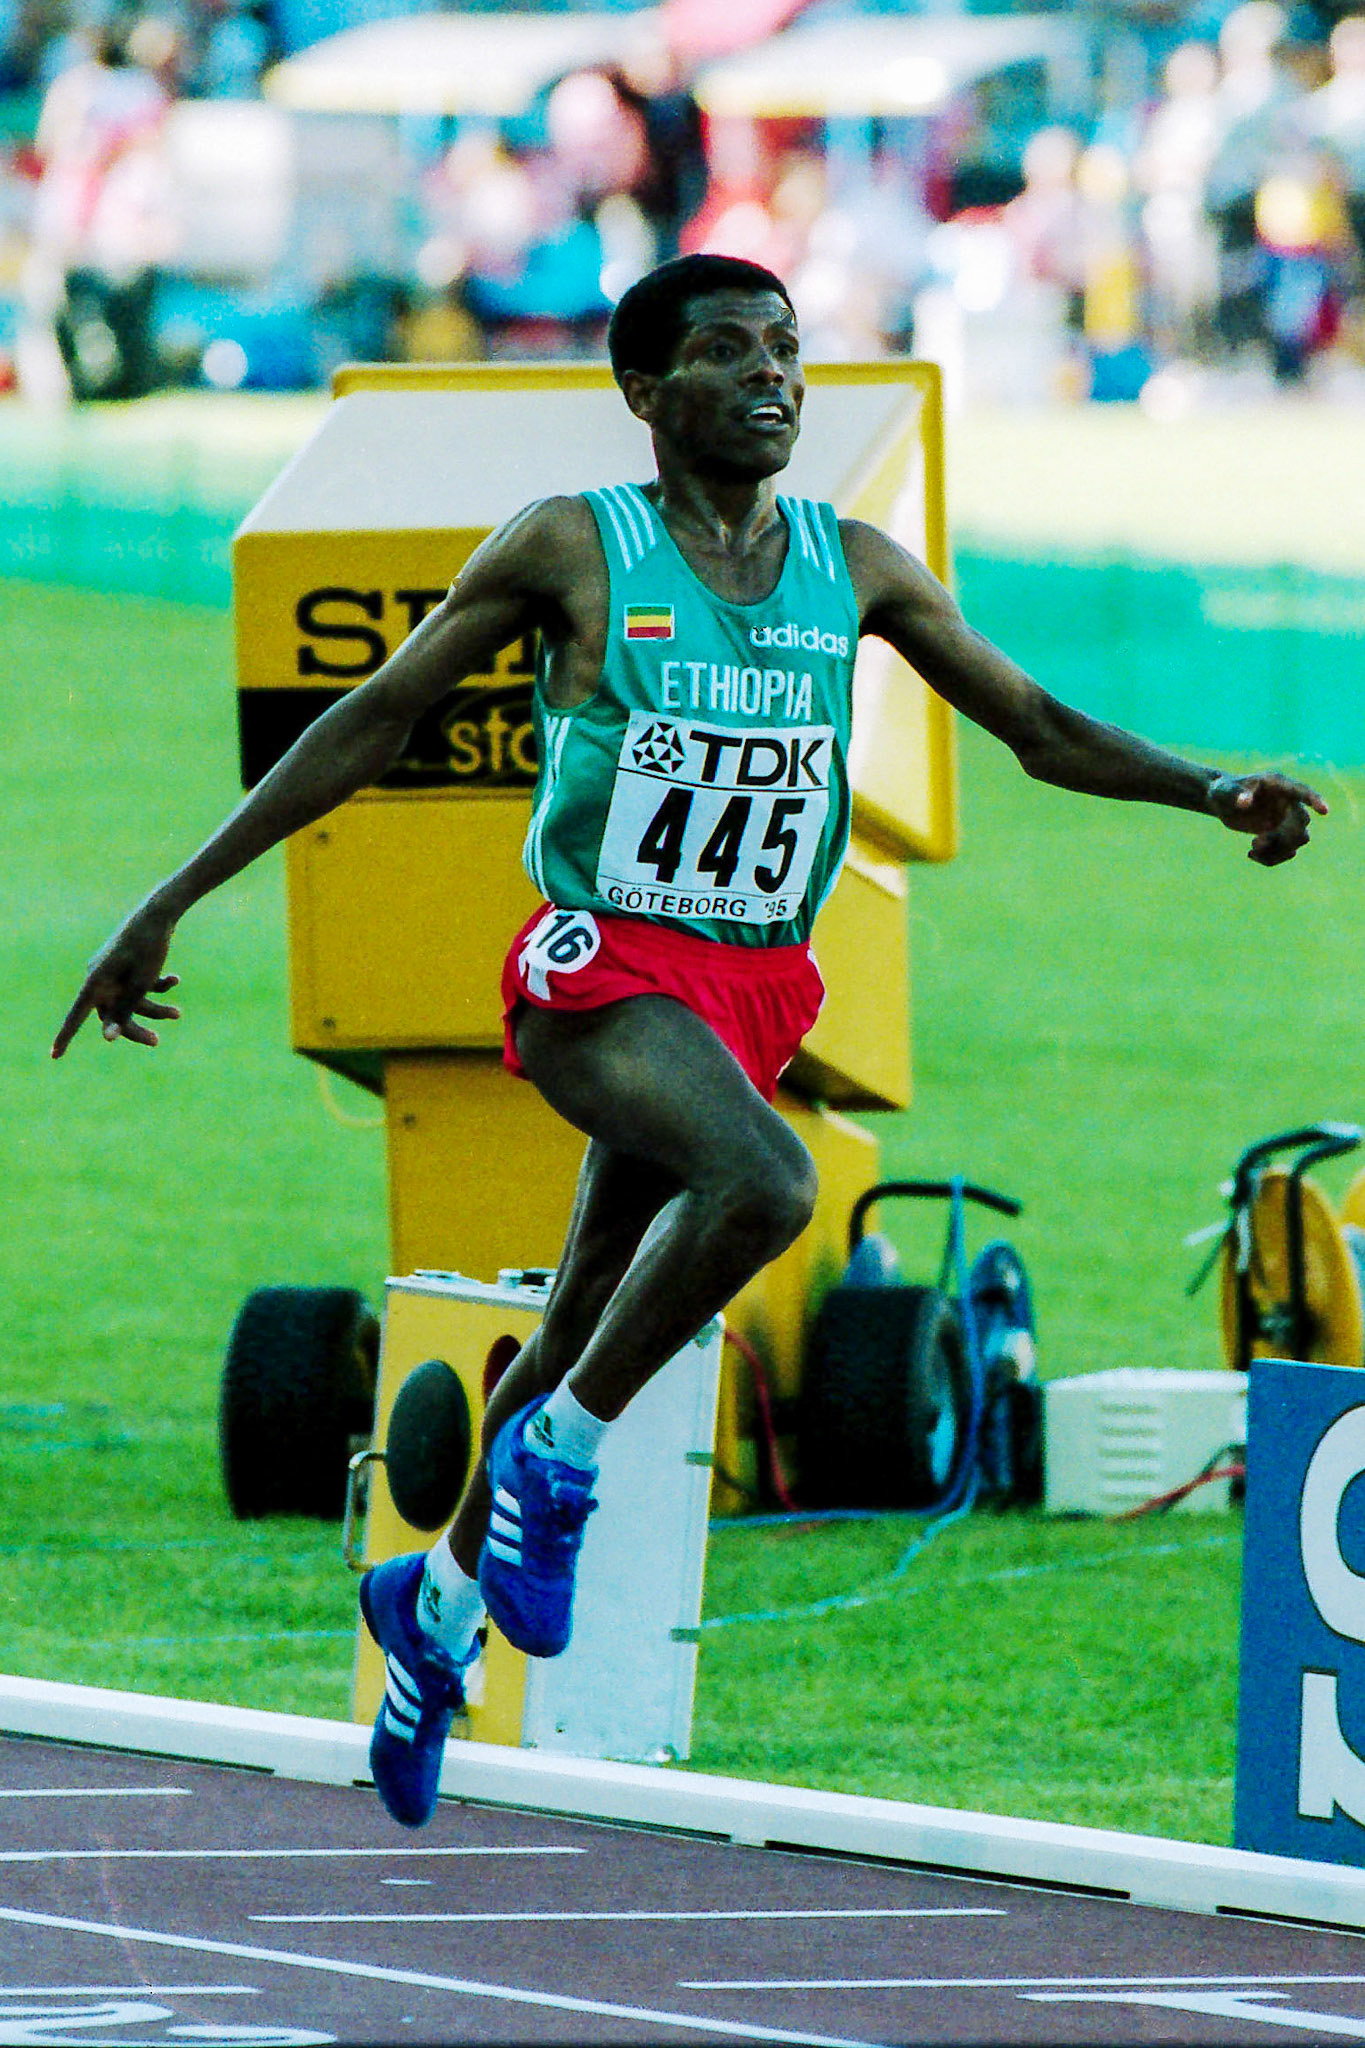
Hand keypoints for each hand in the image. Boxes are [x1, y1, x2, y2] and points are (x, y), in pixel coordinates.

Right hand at [51, 903, 181, 1058]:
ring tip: (178, 1013)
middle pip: (113, 1014)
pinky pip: (142, 986)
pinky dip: (158, 986)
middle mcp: (101, 979)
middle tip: (156, 1041)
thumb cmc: (147, 948)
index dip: (65, 1036)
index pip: (76, 1016)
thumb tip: (109, 1037)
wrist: (159, 913)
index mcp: (95, 982)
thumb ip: (124, 1012)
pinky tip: (175, 980)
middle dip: (136, 1027)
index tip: (54, 1056)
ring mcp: (115, 973)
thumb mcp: (139, 985)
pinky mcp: (129, 967)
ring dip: (155, 1009)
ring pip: (132, 1002)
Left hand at [1209, 772, 1327, 866]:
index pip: (1302, 791)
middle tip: (1256, 841)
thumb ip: (1234, 794)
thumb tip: (1244, 802)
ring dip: (1278, 851)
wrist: (1222, 802)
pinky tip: (1251, 854)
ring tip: (1252, 848)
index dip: (1315, 800)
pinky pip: (1287, 851)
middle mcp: (1287, 802)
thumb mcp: (1224, 790)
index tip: (1325, 811)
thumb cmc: (1223, 790)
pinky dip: (1271, 858)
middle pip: (1301, 824)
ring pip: (1298, 841)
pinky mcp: (1280, 834)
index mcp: (1278, 786)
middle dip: (1282, 838)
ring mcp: (1286, 819)